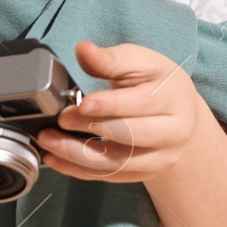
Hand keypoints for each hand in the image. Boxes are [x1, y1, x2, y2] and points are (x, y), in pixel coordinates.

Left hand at [35, 40, 209, 184]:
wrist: (177, 112)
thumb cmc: (155, 82)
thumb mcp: (137, 61)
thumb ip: (109, 59)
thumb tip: (83, 49)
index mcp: (174, 97)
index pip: (142, 104)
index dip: (110, 105)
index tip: (81, 104)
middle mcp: (174, 132)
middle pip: (131, 136)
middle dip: (91, 129)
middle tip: (60, 120)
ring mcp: (161, 158)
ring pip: (118, 163)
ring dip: (78, 154)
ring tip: (49, 141)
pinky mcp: (144, 174)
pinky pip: (109, 177)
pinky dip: (79, 170)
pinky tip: (56, 158)